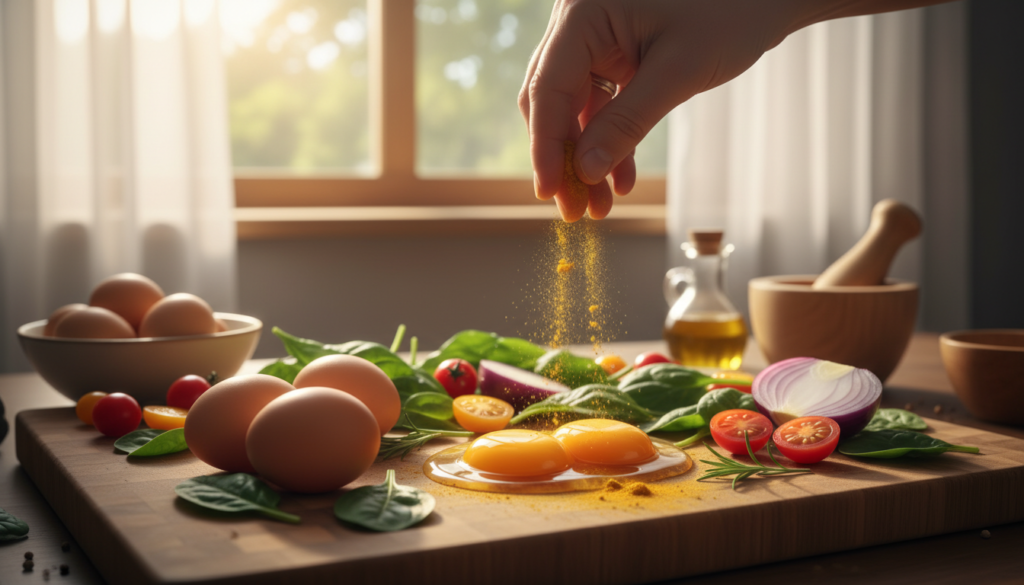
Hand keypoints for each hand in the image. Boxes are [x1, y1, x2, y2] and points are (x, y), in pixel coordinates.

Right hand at [518, 0, 801, 221]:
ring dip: (586, 156)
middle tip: (574, 209)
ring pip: (575, 107)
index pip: (547, 88)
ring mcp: (597, 37)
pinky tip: (620, 178)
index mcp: (583, 12)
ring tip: (600, 205)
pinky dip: (609, 139)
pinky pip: (602, 103)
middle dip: (564, 157)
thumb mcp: (678, 72)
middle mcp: (579, 21)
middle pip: (552, 100)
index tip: (549, 192)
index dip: (545, 146)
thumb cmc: (732, 11)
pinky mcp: (617, 53)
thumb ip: (627, 123)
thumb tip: (586, 173)